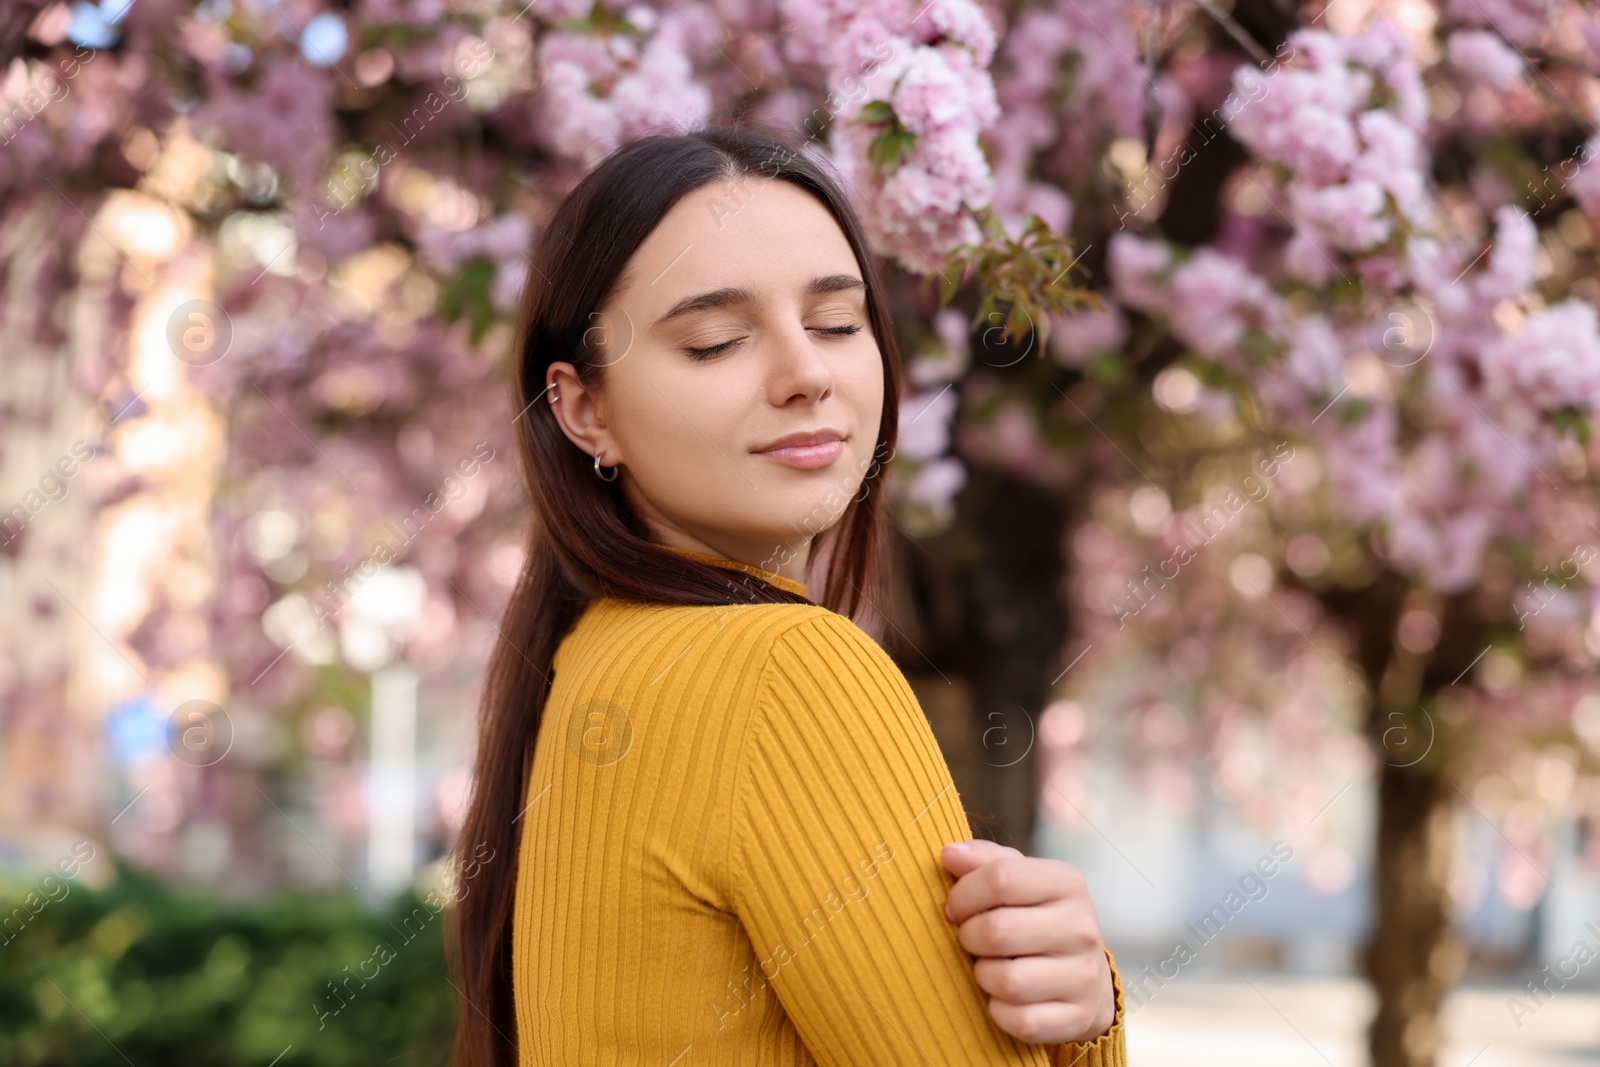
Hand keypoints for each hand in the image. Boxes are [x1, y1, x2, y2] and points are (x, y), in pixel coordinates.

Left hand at [940, 839, 1115, 1045]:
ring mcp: (1084, 975)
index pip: (1000, 877)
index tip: (955, 907)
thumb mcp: (1018, 879)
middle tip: (970, 940)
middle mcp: (1082, 927)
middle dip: (968, 937)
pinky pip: (1019, 1020)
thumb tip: (949, 855)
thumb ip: (983, 861)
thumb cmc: (1035, 918)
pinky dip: (999, 1011)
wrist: (1085, 976)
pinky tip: (1003, 998)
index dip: (964, 894)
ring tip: (988, 967)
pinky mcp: (1077, 1017)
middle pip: (997, 931)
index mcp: (1066, 883)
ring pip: (1007, 980)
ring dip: (983, 976)